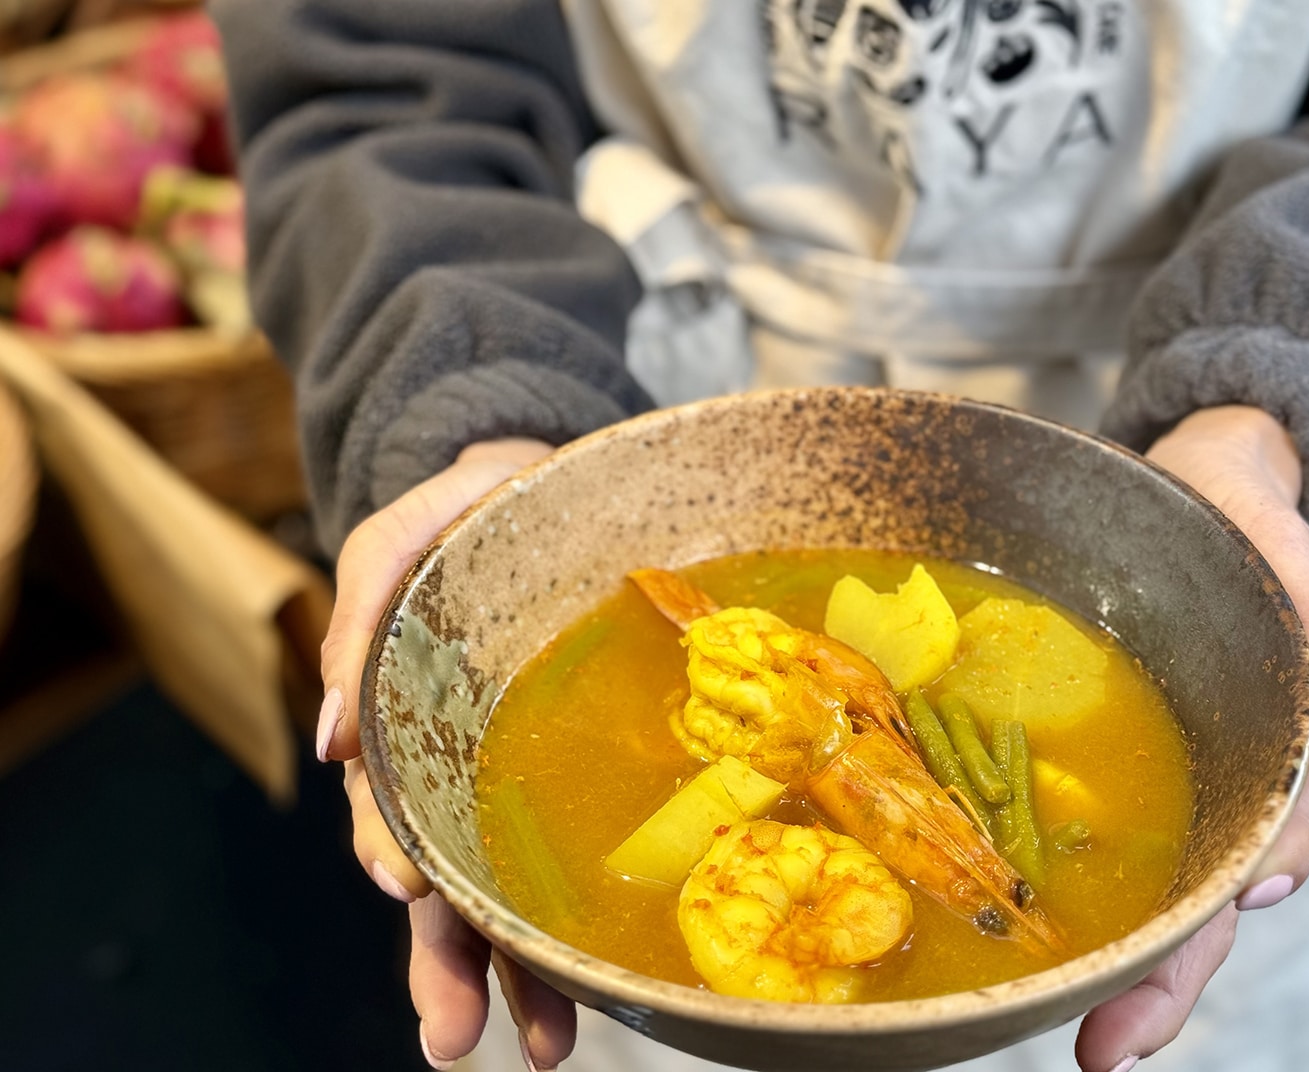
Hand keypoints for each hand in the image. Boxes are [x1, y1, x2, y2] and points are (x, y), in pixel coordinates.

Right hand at [313, 437, 577, 1069]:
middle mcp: (455, 772)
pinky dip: (566, 935)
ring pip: (502, 898)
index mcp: (405, 721)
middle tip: (454, 1036)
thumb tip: (330, 739)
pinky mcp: (571, 782)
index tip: (412, 893)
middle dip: (447, 962)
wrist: (545, 491)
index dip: (398, 853)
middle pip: (441, 882)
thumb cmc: (461, 517)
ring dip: (513, 976)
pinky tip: (592, 997)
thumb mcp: (395, 541)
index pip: (390, 807)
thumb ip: (359, 620)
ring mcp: (511, 786)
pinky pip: (565, 866)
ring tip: (540, 1048)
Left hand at [1071, 405, 1308, 1071]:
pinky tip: (1038, 930)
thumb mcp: (1279, 546)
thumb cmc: (1236, 518)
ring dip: (1124, 957)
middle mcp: (1220, 771)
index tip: (1184, 977)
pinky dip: (1083, 882)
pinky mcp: (1114, 748)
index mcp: (1266, 737)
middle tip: (1103, 1051)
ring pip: (1158, 879)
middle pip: (1204, 894)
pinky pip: (1106, 825)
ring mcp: (1169, 767)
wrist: (1190, 486)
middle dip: (1163, 978)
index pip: (1261, 846)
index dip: (1223, 916)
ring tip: (1073, 1026)